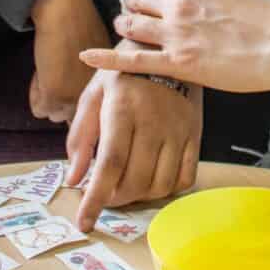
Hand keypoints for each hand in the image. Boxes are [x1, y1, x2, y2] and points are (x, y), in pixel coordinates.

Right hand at [29, 0, 111, 122]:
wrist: (65, 11)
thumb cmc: (80, 27)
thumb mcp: (99, 57)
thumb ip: (94, 81)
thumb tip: (82, 106)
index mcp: (110, 86)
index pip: (95, 113)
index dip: (78, 98)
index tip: (73, 80)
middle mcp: (97, 96)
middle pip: (73, 116)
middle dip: (63, 99)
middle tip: (61, 71)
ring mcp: (77, 97)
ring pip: (55, 114)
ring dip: (49, 96)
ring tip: (53, 68)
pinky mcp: (56, 95)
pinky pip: (39, 108)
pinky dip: (36, 91)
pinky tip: (43, 69)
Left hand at [66, 42, 203, 229]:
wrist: (163, 47)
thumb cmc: (123, 73)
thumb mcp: (94, 94)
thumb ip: (80, 137)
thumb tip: (73, 179)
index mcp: (123, 108)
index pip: (110, 164)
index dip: (95, 199)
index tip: (84, 222)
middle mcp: (153, 119)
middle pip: (135, 180)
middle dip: (114, 199)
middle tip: (106, 194)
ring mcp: (178, 127)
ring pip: (160, 184)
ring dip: (140, 196)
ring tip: (128, 185)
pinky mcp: (196, 132)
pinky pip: (185, 177)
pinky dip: (168, 189)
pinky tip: (154, 178)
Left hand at [80, 0, 269, 93]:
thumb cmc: (268, 20)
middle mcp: (180, 2)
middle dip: (137, 4)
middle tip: (141, 13)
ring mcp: (176, 34)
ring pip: (133, 25)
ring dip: (126, 25)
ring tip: (126, 28)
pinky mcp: (177, 63)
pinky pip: (133, 61)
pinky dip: (107, 58)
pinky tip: (87, 57)